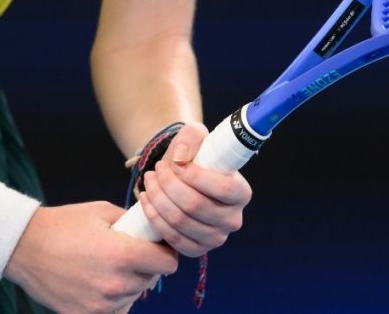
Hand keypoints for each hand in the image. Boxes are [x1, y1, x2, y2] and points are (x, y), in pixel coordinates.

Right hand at [6, 202, 176, 313]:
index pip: (168, 264)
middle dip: (145, 266)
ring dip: (128, 283)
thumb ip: (133, 223)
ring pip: (133, 296)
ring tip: (107, 265)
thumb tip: (153, 231)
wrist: (23, 247)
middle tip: (127, 252)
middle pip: (151, 280)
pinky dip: (111, 299)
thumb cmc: (62, 225)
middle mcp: (115, 284)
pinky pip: (114, 310)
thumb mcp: (102, 211)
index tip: (158, 247)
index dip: (166, 252)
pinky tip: (98, 282)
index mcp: (122, 254)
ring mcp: (100, 304)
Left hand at [135, 121, 252, 257]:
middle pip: (195, 205)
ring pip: (180, 221)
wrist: (183, 180)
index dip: (195, 176)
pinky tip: (146, 199)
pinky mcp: (196, 250)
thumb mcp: (196, 139)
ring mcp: (215, 238)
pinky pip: (172, 237)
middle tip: (157, 169)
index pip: (223, 188)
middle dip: (169, 184)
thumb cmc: (194, 158)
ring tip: (149, 179)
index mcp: (242, 193)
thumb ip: (191, 137)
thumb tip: (180, 155)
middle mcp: (233, 220)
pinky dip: (154, 217)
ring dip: (158, 198)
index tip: (175, 163)